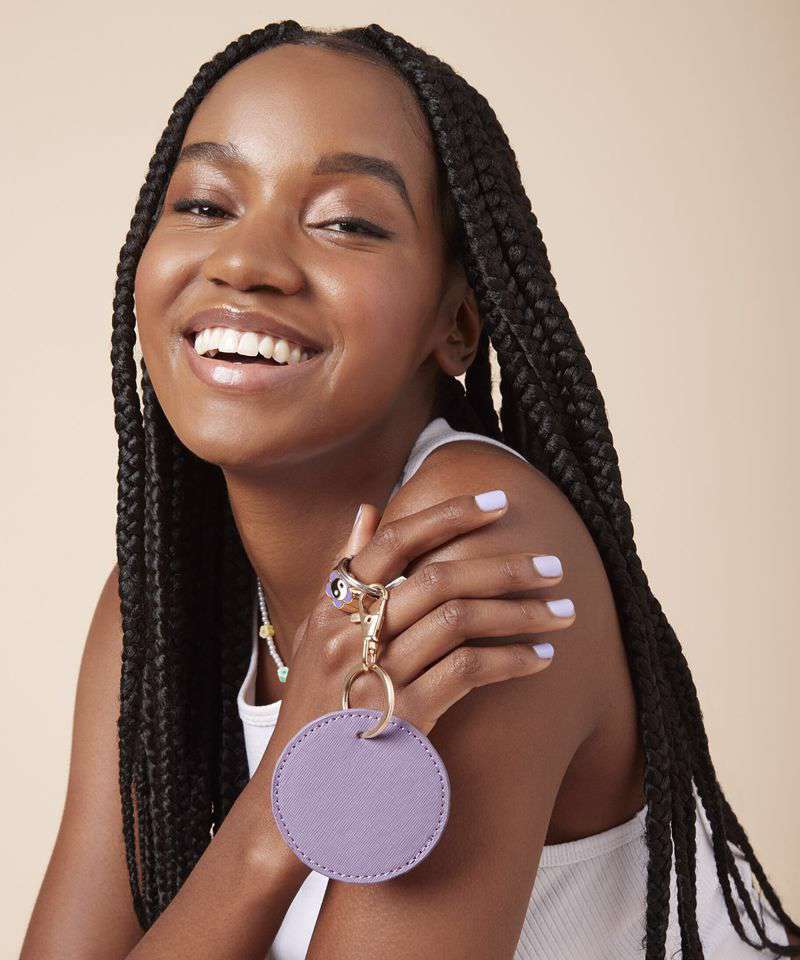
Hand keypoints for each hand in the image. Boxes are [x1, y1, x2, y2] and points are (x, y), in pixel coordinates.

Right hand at [256, 490, 573, 773]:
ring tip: (563, 612)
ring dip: (520, 613)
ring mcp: (376, 674)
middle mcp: (351, 634)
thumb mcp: (320, 630)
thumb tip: (368, 509)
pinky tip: (541, 658)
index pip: (394, 543)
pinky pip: (467, 671)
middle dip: (505, 567)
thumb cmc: (319, 702)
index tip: (499, 501)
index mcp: (333, 606)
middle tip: (554, 565)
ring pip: (459, 620)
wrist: (302, 789)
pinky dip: (511, 659)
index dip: (448, 515)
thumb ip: (347, 570)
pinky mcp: (403, 715)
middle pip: (439, 579)